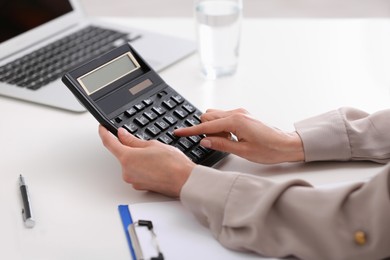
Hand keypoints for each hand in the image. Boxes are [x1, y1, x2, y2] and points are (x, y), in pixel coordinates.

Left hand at [98, 125, 194, 196]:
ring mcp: (133, 181)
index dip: (104, 133)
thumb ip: (133, 141)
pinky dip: (143, 168)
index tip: (102, 128)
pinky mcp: (141, 187)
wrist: (185, 181)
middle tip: (147, 145)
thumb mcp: (152, 145)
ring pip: (131, 165)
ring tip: (157, 157)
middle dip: (131, 148)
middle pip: (122, 155)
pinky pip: (137, 173)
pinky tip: (157, 166)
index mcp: (127, 158)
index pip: (109, 143)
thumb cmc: (173, 164)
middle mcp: (127, 171)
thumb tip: (122, 135)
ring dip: (139, 159)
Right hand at [174, 108, 303, 163]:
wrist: (286, 144)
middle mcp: (237, 113)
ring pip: (215, 116)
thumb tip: (204, 141)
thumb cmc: (269, 149)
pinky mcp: (242, 115)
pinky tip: (231, 137)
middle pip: (208, 116)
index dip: (191, 131)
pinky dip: (221, 126)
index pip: (206, 126)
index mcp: (236, 121)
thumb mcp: (243, 151)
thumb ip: (221, 144)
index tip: (179, 133)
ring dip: (213, 128)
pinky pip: (224, 117)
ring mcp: (240, 112)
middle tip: (215, 143)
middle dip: (205, 129)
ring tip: (226, 141)